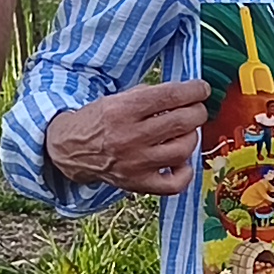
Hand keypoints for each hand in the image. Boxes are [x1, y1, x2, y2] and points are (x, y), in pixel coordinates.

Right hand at [42, 79, 208, 197]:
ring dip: (192, 137)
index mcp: (122, 110)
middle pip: (182, 122)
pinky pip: (174, 184)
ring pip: (183, 150)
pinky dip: (185, 172)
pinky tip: (181, 161)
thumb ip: (149, 95)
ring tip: (185, 132)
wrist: (71, 149)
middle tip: (196, 110)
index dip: (194, 91)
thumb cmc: (99, 120)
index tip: (202, 89)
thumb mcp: (117, 98)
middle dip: (197, 112)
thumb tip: (185, 94)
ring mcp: (135, 164)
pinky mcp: (137, 184)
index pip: (170, 97)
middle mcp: (129, 137)